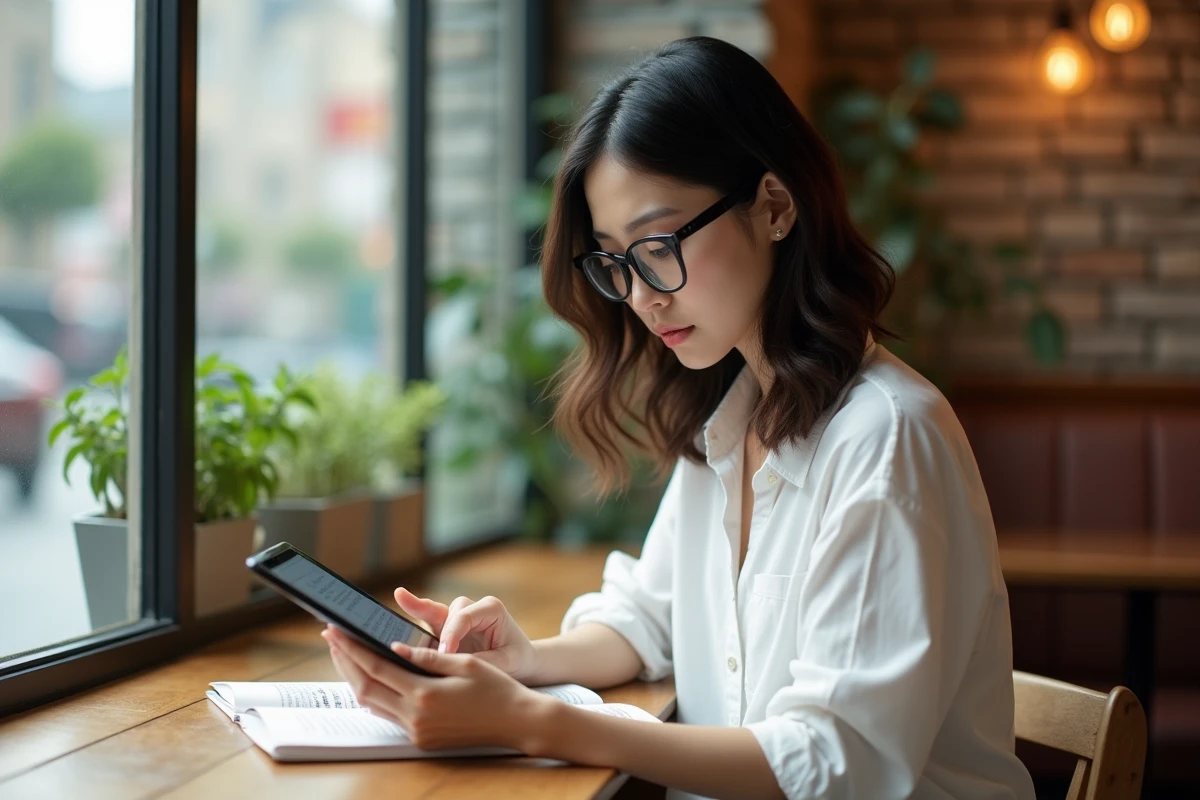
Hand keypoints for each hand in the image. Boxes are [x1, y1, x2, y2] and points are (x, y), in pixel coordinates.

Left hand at [322, 625, 550, 751]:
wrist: (517, 723)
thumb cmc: (497, 689)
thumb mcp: (465, 664)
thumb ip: (427, 656)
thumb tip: (394, 647)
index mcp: (425, 695)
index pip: (376, 668)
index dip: (352, 648)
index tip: (336, 630)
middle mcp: (415, 717)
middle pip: (365, 688)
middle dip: (344, 661)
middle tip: (331, 638)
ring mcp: (417, 732)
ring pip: (372, 704)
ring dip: (355, 678)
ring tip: (345, 654)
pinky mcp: (421, 739)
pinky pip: (388, 714)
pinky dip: (374, 694)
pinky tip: (370, 679)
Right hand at [394, 588, 539, 682]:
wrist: (522, 662)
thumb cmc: (517, 659)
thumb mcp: (506, 663)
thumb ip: (481, 661)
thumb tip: (454, 666)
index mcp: (490, 608)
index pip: (463, 617)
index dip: (451, 634)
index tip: (445, 654)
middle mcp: (470, 608)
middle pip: (443, 611)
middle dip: (427, 623)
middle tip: (416, 643)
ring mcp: (454, 618)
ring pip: (430, 617)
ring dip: (414, 625)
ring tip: (395, 634)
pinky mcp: (443, 630)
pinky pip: (424, 627)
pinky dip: (409, 631)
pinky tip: (390, 634)